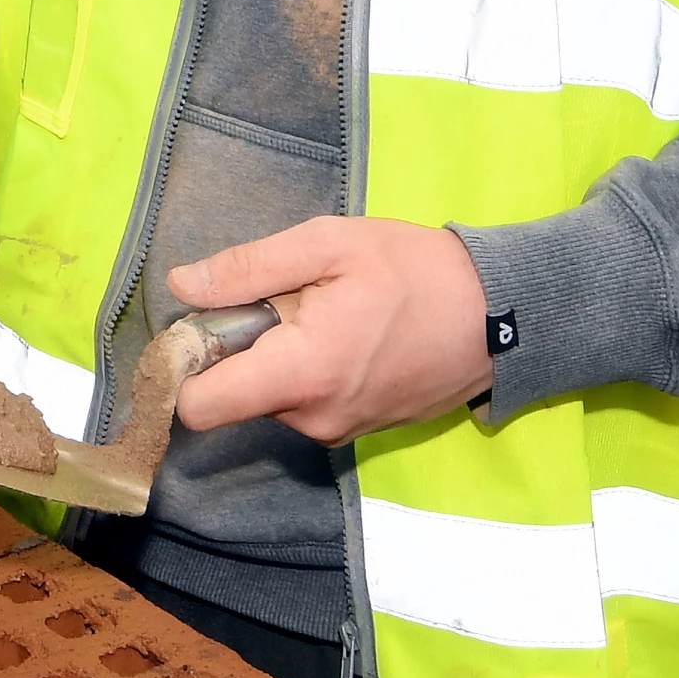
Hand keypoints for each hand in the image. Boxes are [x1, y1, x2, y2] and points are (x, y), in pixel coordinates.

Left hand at [169, 217, 492, 445]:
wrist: (497, 316)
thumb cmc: (412, 270)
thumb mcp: (329, 245)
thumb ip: (250, 267)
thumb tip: (181, 285)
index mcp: (302, 376)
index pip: (201, 409)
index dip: (182, 367)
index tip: (198, 327)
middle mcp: (313, 420)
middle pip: (234, 397)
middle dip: (240, 350)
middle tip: (281, 300)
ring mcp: (338, 431)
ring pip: (270, 398)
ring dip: (277, 357)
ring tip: (323, 311)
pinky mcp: (357, 430)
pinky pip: (305, 403)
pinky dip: (307, 371)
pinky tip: (344, 333)